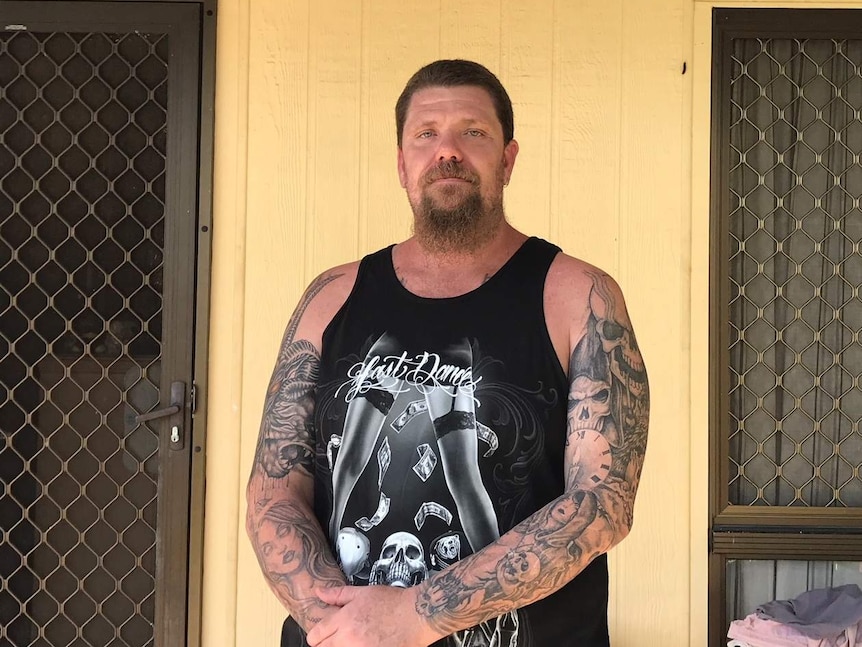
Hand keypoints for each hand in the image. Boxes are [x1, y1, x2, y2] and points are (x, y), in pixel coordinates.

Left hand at [305, 585, 440, 646]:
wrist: (416, 616)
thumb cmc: (393, 603)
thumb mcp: (363, 593)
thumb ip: (338, 594)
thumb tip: (319, 592)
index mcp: (344, 620)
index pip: (315, 635)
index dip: (316, 635)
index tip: (321, 634)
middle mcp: (349, 638)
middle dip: (326, 643)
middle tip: (337, 637)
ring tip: (350, 640)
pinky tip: (363, 643)